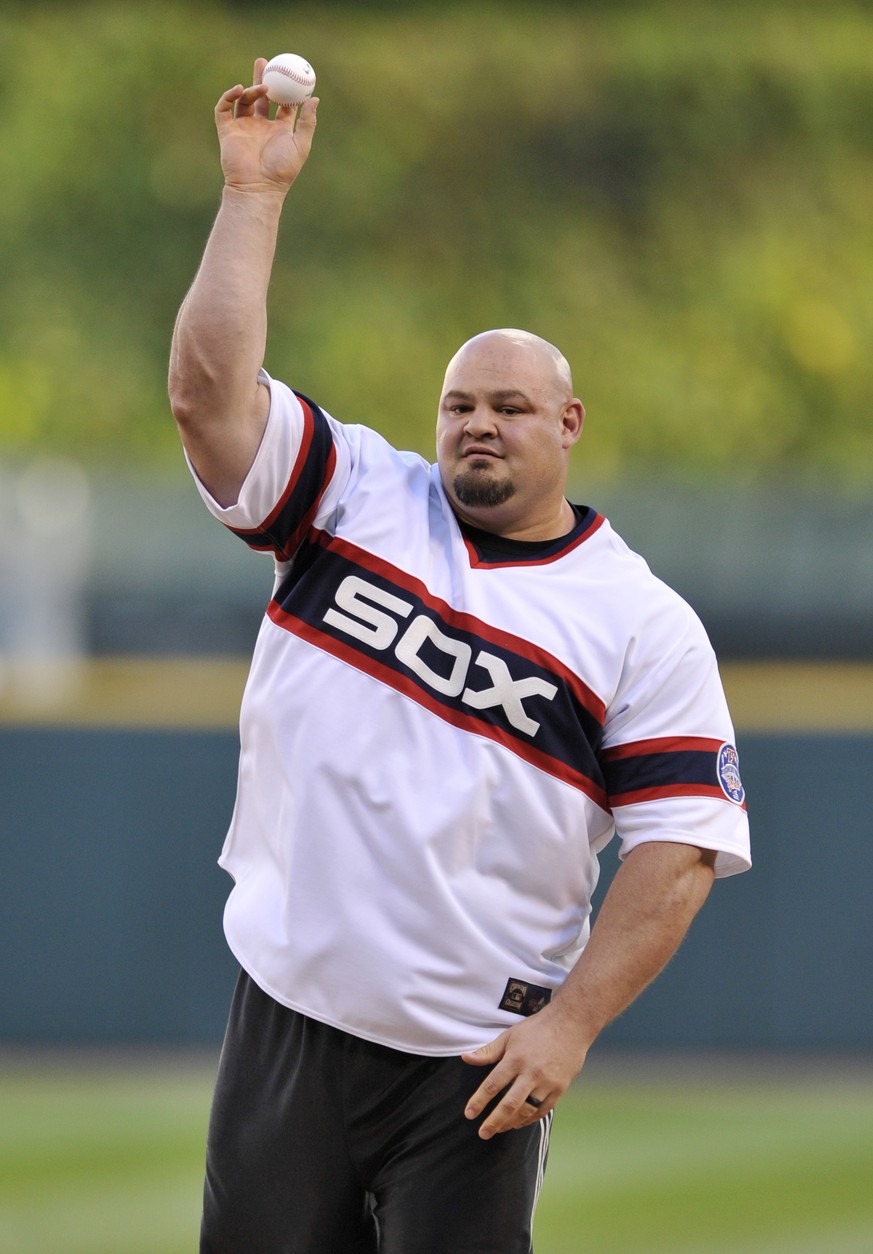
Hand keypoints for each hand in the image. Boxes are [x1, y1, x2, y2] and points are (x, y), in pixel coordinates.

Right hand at [215, 58, 317, 193]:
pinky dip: (229, 96)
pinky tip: (239, 90)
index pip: (282, 104)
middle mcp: (260, 127)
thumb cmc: (282, 170)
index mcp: (279, 130)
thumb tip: (315, 99)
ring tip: (260, 86)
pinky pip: (224, 108)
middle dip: (261, 78)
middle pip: (261, 97)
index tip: (287, 72)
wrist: (257, 186)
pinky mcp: (227, 130)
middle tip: (264, 61)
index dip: (285, 88)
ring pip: (244, 100)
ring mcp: (243, 128)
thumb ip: (308, 122)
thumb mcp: (301, 145)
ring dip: (251, 89)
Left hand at [461, 1006, 588, 1139]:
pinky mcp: (560, 1088)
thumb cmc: (536, 1029)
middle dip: (494, 1121)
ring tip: (499, 1129)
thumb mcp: (509, 1036)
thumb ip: (488, 1051)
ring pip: (527, 1110)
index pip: (493, 1084)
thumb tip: (465, 1058)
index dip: (479, 1101)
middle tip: (482, 1134)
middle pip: (509, 1104)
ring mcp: (547, 1082)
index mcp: (515, 1058)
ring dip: (511, 1123)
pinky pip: (542, 1110)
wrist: (570, 1024)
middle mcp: (531, 1072)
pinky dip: (529, 1119)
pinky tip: (518, 1122)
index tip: (469, 1114)